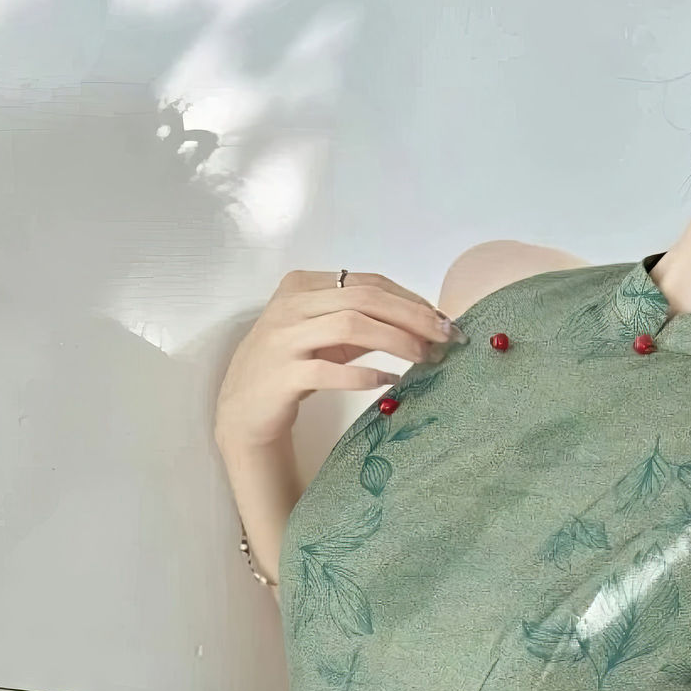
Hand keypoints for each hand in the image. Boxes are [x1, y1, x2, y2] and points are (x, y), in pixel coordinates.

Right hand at [214, 267, 457, 454]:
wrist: (244, 408)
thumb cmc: (294, 366)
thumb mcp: (327, 334)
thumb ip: (365, 320)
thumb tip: (426, 320)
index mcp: (302, 285)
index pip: (367, 282)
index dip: (410, 299)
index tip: (442, 319)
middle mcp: (290, 305)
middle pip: (365, 298)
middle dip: (413, 316)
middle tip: (446, 336)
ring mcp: (283, 339)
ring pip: (352, 325)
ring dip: (397, 340)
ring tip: (425, 357)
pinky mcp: (282, 375)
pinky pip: (331, 370)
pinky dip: (366, 374)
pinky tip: (390, 380)